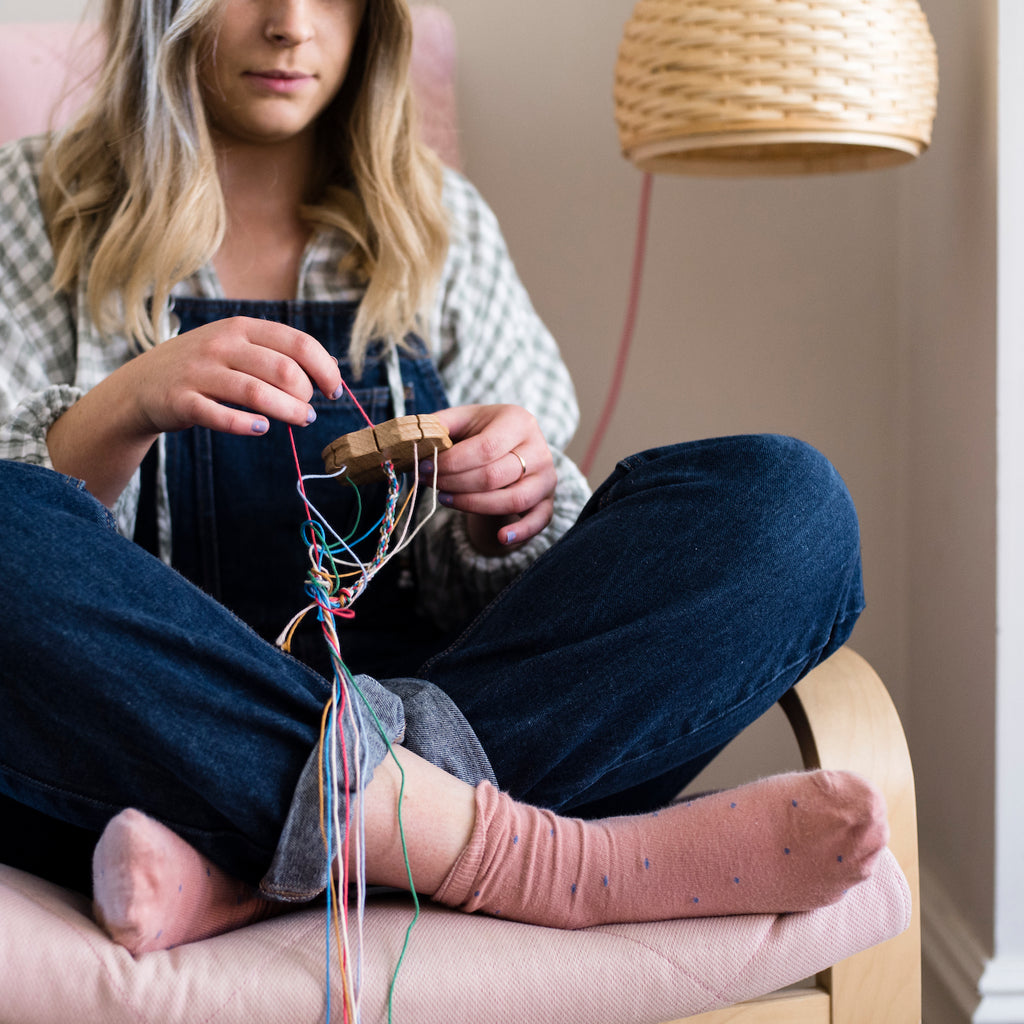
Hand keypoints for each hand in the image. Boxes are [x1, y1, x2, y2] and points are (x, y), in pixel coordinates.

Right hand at [47, 317, 342, 507]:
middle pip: (283, 370)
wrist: (142, 385)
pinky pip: (220, 414)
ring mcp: (199, 372)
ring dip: (287, 411)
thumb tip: (334, 368)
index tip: (334, 391)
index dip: (324, 368)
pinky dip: (245, 424)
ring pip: (256, 393)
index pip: (298, 342)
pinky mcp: (181, 401)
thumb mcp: (238, 347)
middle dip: (306, 394)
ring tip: (301, 421)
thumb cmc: (205, 367)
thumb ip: (280, 354)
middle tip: (309, 412)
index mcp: (242, 327)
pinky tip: (262, 429)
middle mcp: (221, 344)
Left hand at [424, 404, 556, 551]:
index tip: (423, 469)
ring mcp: (547, 476)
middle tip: (429, 484)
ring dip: (473, 505)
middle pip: (496, 476)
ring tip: (445, 500)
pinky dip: (521, 532)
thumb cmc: (481, 433)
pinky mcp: (548, 500)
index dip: (451, 463)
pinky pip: (540, 520)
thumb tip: (409, 437)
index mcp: (518, 421)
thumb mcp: (462, 421)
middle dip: (456, 484)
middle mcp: (539, 448)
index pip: (485, 448)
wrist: (511, 447)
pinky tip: (500, 537)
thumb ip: (438, 424)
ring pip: (513, 500)